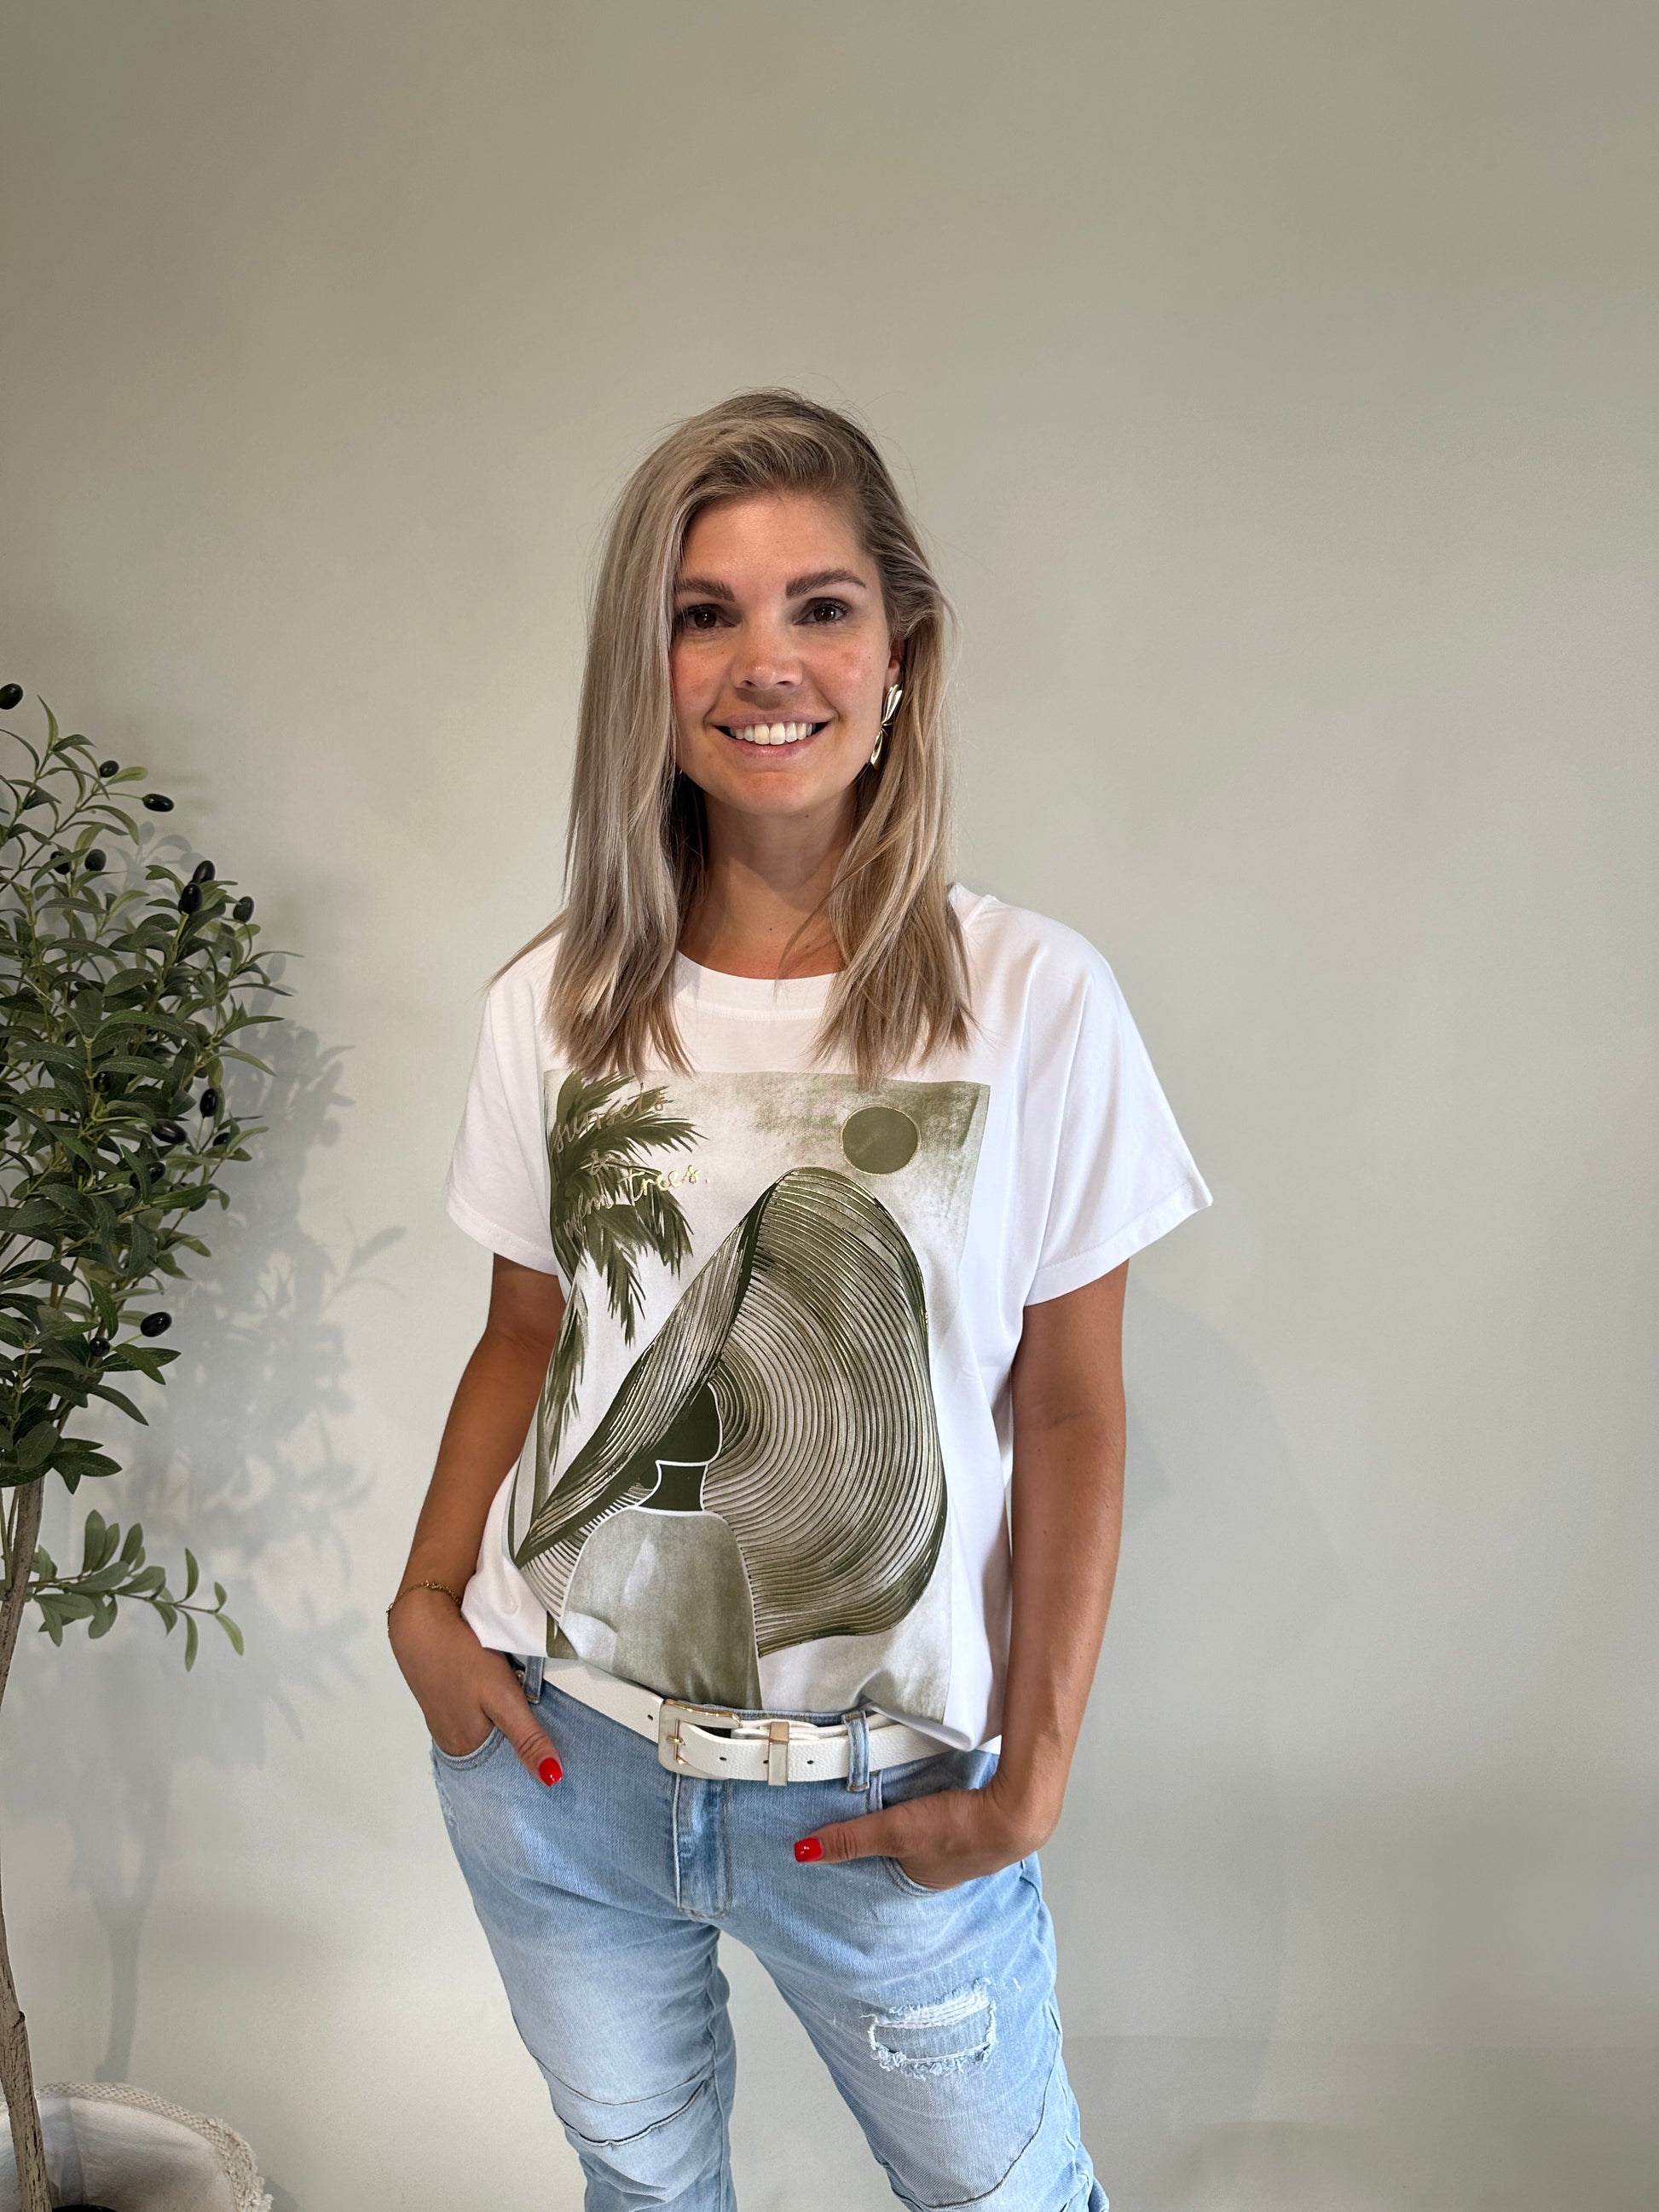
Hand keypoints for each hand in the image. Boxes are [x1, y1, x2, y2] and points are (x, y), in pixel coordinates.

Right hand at [388, 1587, 562, 1784]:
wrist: (422, 1621)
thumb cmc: (462, 1659)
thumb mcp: (503, 1699)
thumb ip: (526, 1738)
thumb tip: (552, 1779)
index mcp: (467, 1747)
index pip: (505, 1772)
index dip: (530, 1766)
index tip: (558, 1763)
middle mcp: (452, 1739)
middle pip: (495, 1752)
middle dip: (520, 1746)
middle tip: (555, 1736)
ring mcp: (445, 1717)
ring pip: (485, 1731)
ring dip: (506, 1726)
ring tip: (537, 1717)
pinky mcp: (444, 1696)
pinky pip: (473, 1713)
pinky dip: (490, 1709)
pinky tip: (503, 1697)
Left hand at [793, 1770, 1054, 1890]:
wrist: (1019, 1809)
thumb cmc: (961, 1829)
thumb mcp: (895, 1832)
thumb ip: (850, 1838)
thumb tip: (802, 1852)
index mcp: (923, 1882)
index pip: (884, 1873)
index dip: (867, 1860)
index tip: (846, 1842)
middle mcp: (945, 1870)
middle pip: (906, 1852)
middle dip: (889, 1837)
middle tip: (869, 1817)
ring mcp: (967, 1844)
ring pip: (928, 1832)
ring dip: (915, 1819)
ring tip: (898, 1802)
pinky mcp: (981, 1816)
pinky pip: (950, 1812)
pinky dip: (938, 1803)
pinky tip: (934, 1788)